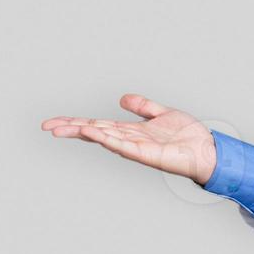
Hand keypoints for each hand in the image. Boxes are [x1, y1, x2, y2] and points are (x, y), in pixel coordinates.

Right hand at [41, 94, 218, 184]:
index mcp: (129, 131)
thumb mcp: (161, 113)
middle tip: (46, 126)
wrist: (206, 149)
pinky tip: (93, 133)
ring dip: (82, 133)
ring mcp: (135, 148)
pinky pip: (123, 145)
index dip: (75, 123)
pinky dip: (107, 139)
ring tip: (61, 129)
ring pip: (103, 137)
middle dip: (70, 129)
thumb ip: (143, 106)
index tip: (53, 122)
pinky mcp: (146, 154)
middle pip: (93, 132)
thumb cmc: (187, 136)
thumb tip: (123, 98)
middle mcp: (128, 140)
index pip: (96, 125)